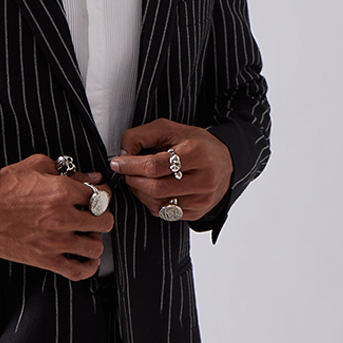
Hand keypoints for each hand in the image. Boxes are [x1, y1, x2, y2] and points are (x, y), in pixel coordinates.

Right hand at [0, 153, 113, 280]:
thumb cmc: (2, 189)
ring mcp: (55, 240)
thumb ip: (67, 170)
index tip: (99, 197)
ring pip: (95, 246)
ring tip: (88, 235)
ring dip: (95, 240)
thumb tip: (91, 177)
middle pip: (103, 221)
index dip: (102, 195)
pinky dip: (88, 267)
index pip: (100, 196)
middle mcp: (62, 217)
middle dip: (102, 217)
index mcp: (61, 191)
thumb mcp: (36, 166)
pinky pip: (77, 270)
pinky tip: (88, 259)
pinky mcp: (45, 258)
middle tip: (95, 216)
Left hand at [110, 119, 232, 221]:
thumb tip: (122, 155)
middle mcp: (204, 180)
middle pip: (155, 188)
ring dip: (139, 192)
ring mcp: (202, 199)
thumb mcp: (169, 129)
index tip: (118, 162)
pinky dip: (151, 202)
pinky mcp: (198, 212)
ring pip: (158, 204)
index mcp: (197, 154)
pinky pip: (164, 214)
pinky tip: (151, 190)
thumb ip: (141, 136)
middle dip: (133, 180)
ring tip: (138, 179)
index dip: (131, 165)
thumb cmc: (195, 144)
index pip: (155, 166)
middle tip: (126, 171)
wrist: (225, 162)